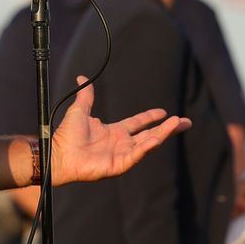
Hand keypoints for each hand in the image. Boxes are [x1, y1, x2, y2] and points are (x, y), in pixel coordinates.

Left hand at [50, 76, 190, 183]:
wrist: (59, 155)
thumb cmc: (66, 136)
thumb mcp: (80, 111)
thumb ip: (86, 96)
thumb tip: (82, 78)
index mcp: (114, 131)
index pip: (137, 123)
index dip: (150, 117)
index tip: (164, 112)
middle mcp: (121, 143)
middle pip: (150, 134)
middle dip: (168, 128)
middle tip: (185, 122)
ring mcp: (121, 155)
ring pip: (148, 143)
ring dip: (163, 134)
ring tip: (178, 124)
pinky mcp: (118, 165)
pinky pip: (136, 155)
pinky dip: (147, 147)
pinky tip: (157, 138)